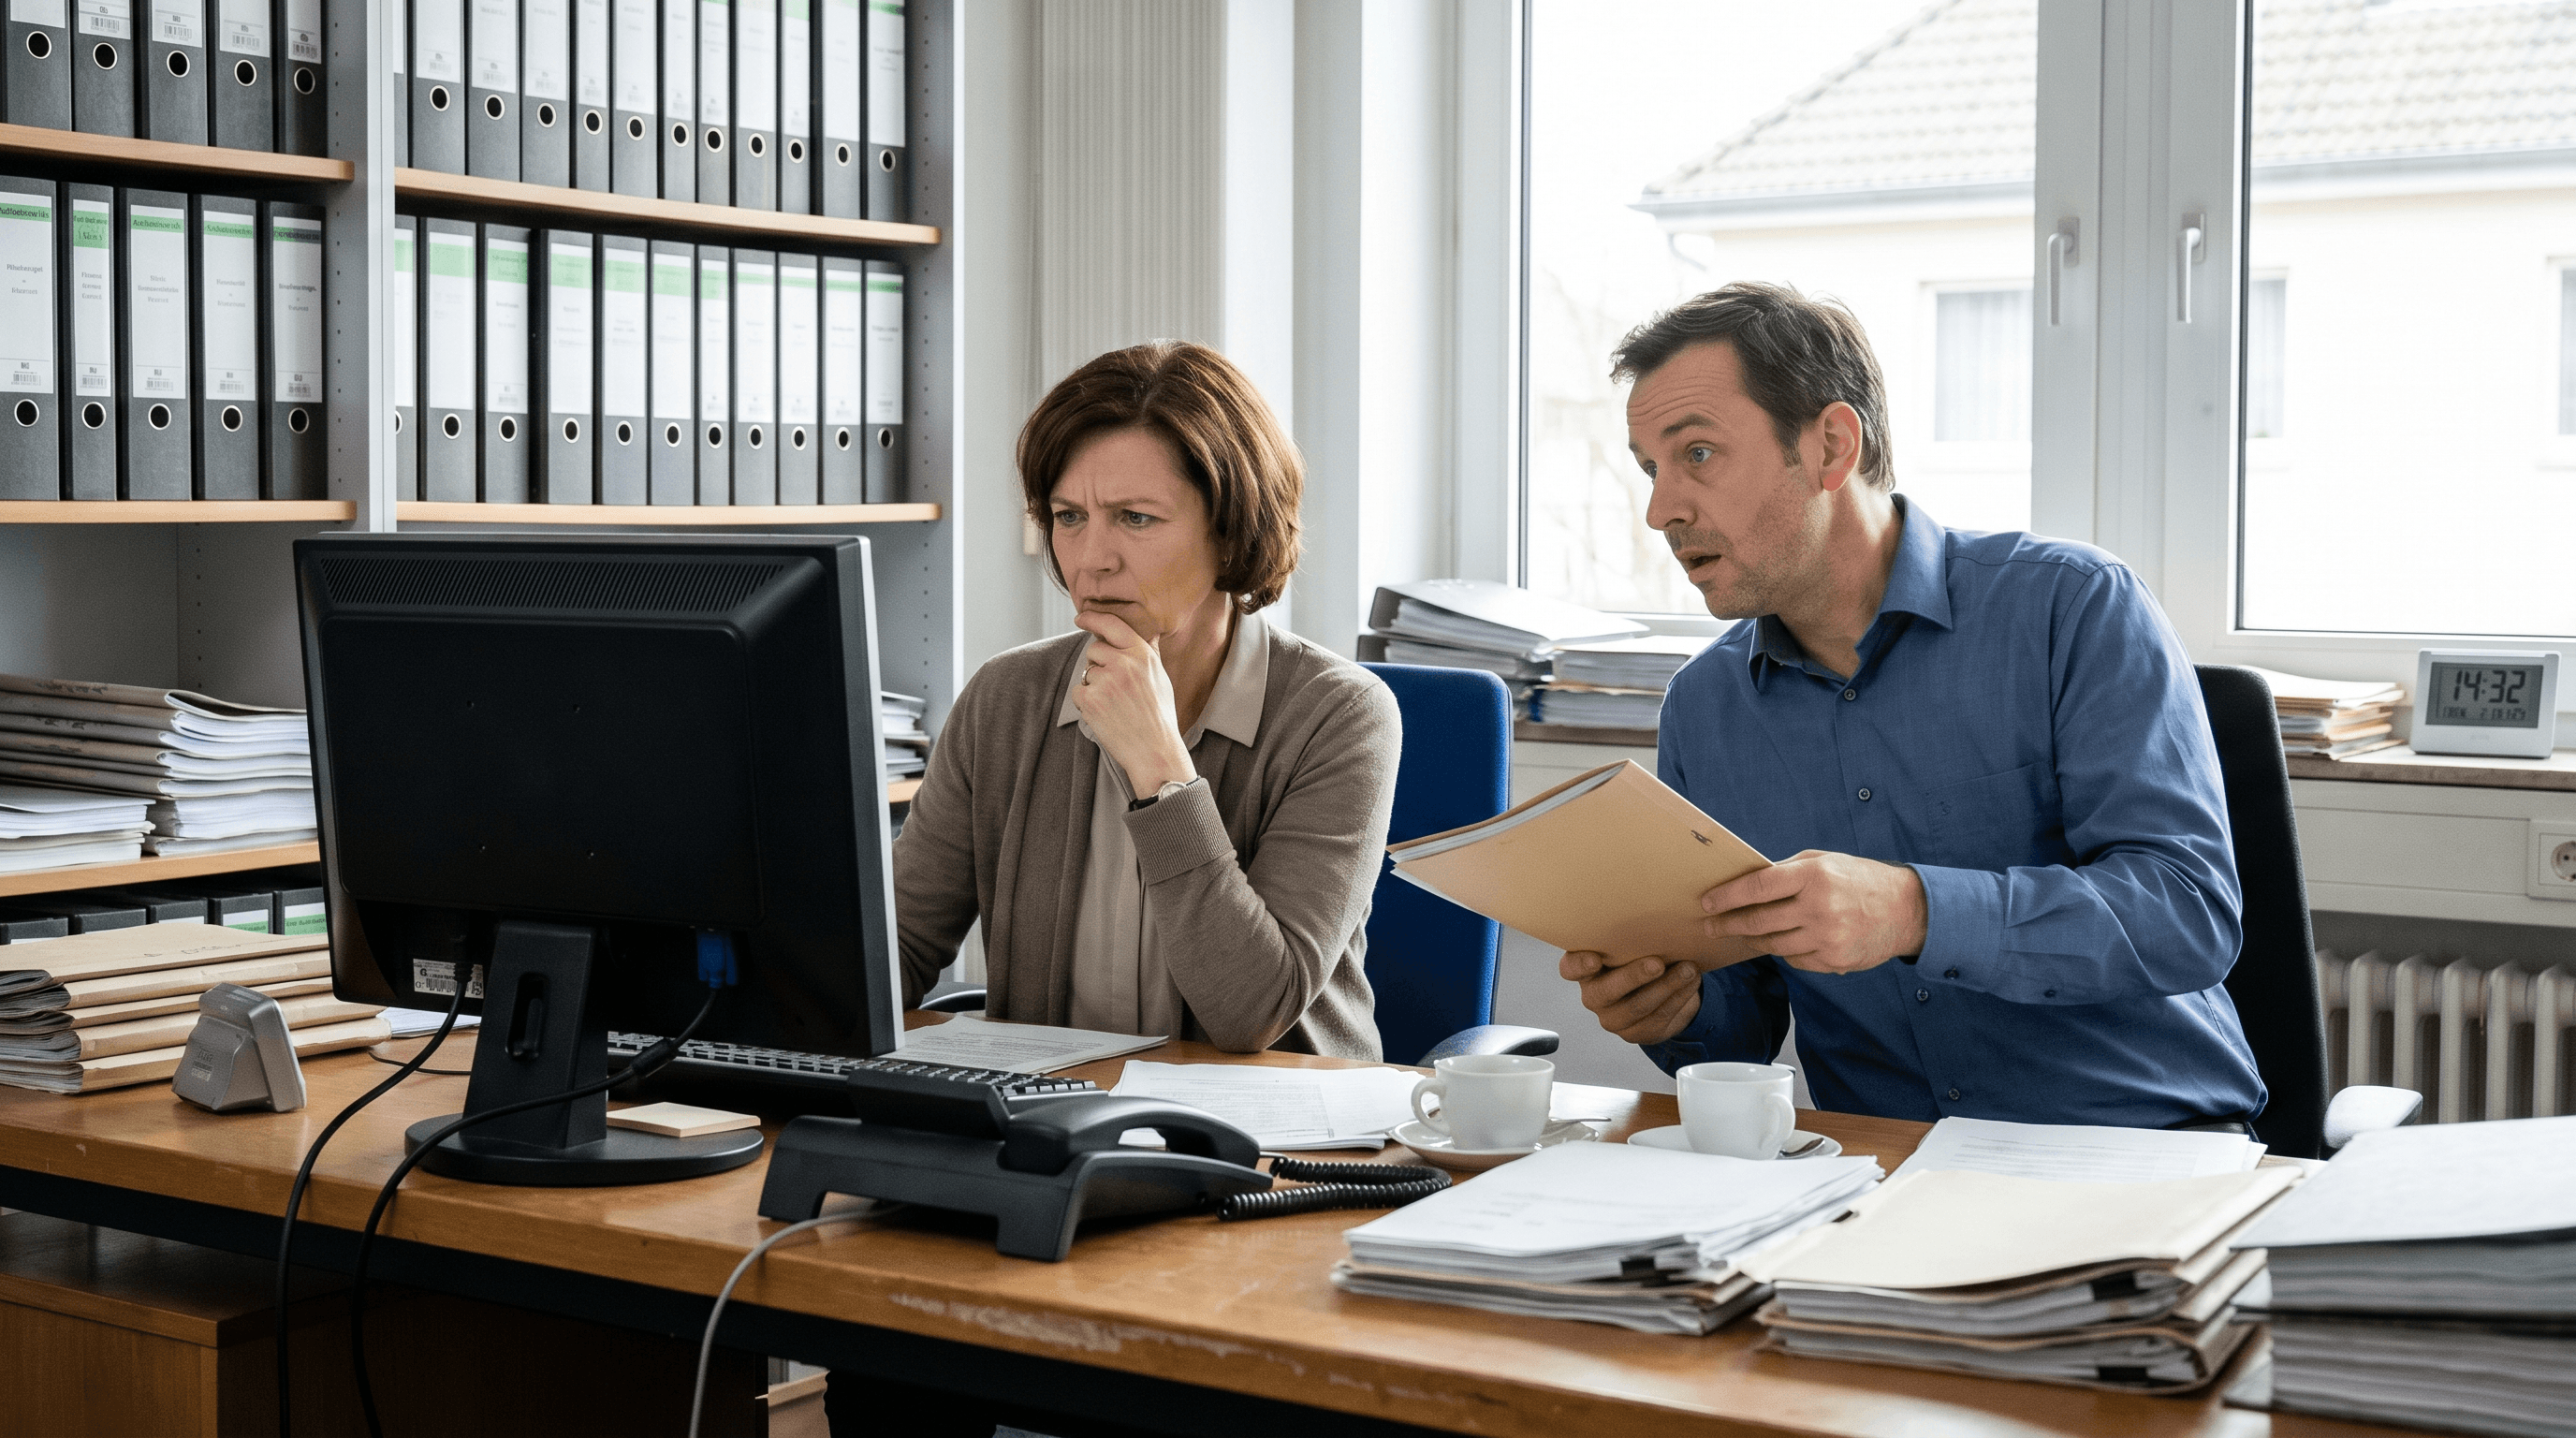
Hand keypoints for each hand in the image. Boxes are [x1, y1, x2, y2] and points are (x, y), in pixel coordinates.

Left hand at [1071, 610, 1196, 796]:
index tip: (1080, 618)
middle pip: (1094, 649)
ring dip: (1093, 686)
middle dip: (1098, 664)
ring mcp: (1105, 681)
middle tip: (1114, 687)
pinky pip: (1078, 691)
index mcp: (1143, 655)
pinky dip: (1086, 702)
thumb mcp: (1161, 678)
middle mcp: (1124, 664)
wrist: (1154, 751)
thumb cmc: (1159, 716)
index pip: (1112, 625)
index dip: (1092, 619)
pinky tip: (1105, 715)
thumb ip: (1150, 653)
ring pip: (1086, 672)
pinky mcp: (1090, 699)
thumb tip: (1150, 633)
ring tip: (1114, 706)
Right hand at [1559, 950, 1702, 1045]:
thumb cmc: (1640, 957)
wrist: (1660, 990)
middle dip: (1634, 976)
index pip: (1570, 969)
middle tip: (1657, 963)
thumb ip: (1629, 936)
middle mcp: (1593, 996)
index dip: (1579, 966)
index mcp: (1585, 970)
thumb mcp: (1630, 945)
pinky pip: (1658, 1018)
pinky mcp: (1635, 1034)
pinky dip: (1679, 998)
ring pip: (1638, 1006)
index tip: (1594, 959)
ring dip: (1667, 986)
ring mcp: (1613, 1019)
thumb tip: (1653, 912)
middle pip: (1606, 991)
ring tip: (1688, 969)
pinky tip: (1691, 983)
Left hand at [1699, 850, 1925, 974]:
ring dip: (1752, 940)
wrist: (1906, 910)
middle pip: (1759, 921)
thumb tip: (1747, 883)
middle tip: (1709, 926)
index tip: (1707, 902)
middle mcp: (1820, 908)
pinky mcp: (1834, 961)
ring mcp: (1828, 939)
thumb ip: (1788, 872)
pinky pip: (1795, 960)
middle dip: (1728, 924)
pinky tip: (1780, 942)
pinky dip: (1784, 951)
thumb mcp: (1825, 862)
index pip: (1758, 887)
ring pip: (1773, 945)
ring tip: (1740, 933)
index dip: (1727, 896)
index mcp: (1815, 876)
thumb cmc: (1861, 880)